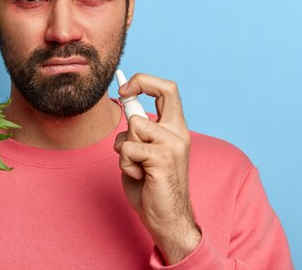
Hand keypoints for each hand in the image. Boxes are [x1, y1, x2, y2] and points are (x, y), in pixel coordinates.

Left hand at [114, 73, 200, 264]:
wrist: (168, 220)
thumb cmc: (151, 187)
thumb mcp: (143, 152)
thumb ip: (138, 132)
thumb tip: (124, 105)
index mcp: (175, 129)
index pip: (168, 90)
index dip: (145, 81)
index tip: (125, 88)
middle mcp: (178, 132)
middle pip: (165, 89)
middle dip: (139, 83)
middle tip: (122, 92)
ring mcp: (173, 144)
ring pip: (134, 125)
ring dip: (124, 147)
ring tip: (137, 166)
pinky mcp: (163, 158)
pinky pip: (129, 148)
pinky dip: (125, 163)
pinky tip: (139, 176)